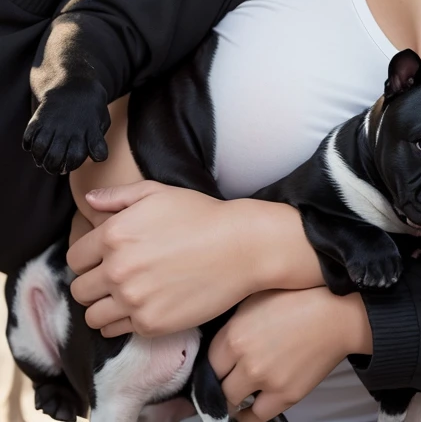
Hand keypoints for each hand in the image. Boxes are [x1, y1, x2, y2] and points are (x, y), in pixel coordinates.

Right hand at [23, 78, 110, 173]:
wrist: (74, 81)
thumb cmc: (91, 106)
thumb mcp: (103, 120)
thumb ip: (98, 141)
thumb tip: (94, 157)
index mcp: (88, 132)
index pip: (78, 157)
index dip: (73, 164)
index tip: (72, 161)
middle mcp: (70, 130)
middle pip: (55, 159)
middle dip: (54, 167)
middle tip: (56, 166)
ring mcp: (54, 124)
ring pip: (41, 150)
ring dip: (40, 158)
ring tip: (43, 159)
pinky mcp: (40, 118)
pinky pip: (29, 137)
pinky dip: (29, 145)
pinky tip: (34, 145)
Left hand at [66, 181, 275, 337]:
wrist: (240, 247)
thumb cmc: (201, 214)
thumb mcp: (158, 192)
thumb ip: (118, 196)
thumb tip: (89, 200)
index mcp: (114, 235)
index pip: (75, 259)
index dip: (88, 258)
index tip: (104, 258)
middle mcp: (117, 269)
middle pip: (79, 290)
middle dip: (93, 283)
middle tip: (115, 278)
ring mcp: (133, 300)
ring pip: (92, 316)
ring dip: (103, 306)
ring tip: (124, 296)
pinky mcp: (150, 324)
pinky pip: (116, 330)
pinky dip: (122, 321)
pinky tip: (139, 306)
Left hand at [208, 288, 372, 421]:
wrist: (334, 314)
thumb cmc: (297, 299)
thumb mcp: (255, 298)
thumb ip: (232, 322)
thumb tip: (218, 341)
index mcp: (235, 334)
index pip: (208, 363)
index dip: (213, 365)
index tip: (216, 366)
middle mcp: (246, 360)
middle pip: (218, 386)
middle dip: (222, 382)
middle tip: (227, 378)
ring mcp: (266, 380)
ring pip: (234, 403)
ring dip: (235, 398)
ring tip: (240, 389)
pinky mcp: (286, 395)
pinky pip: (257, 416)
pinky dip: (251, 413)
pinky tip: (251, 405)